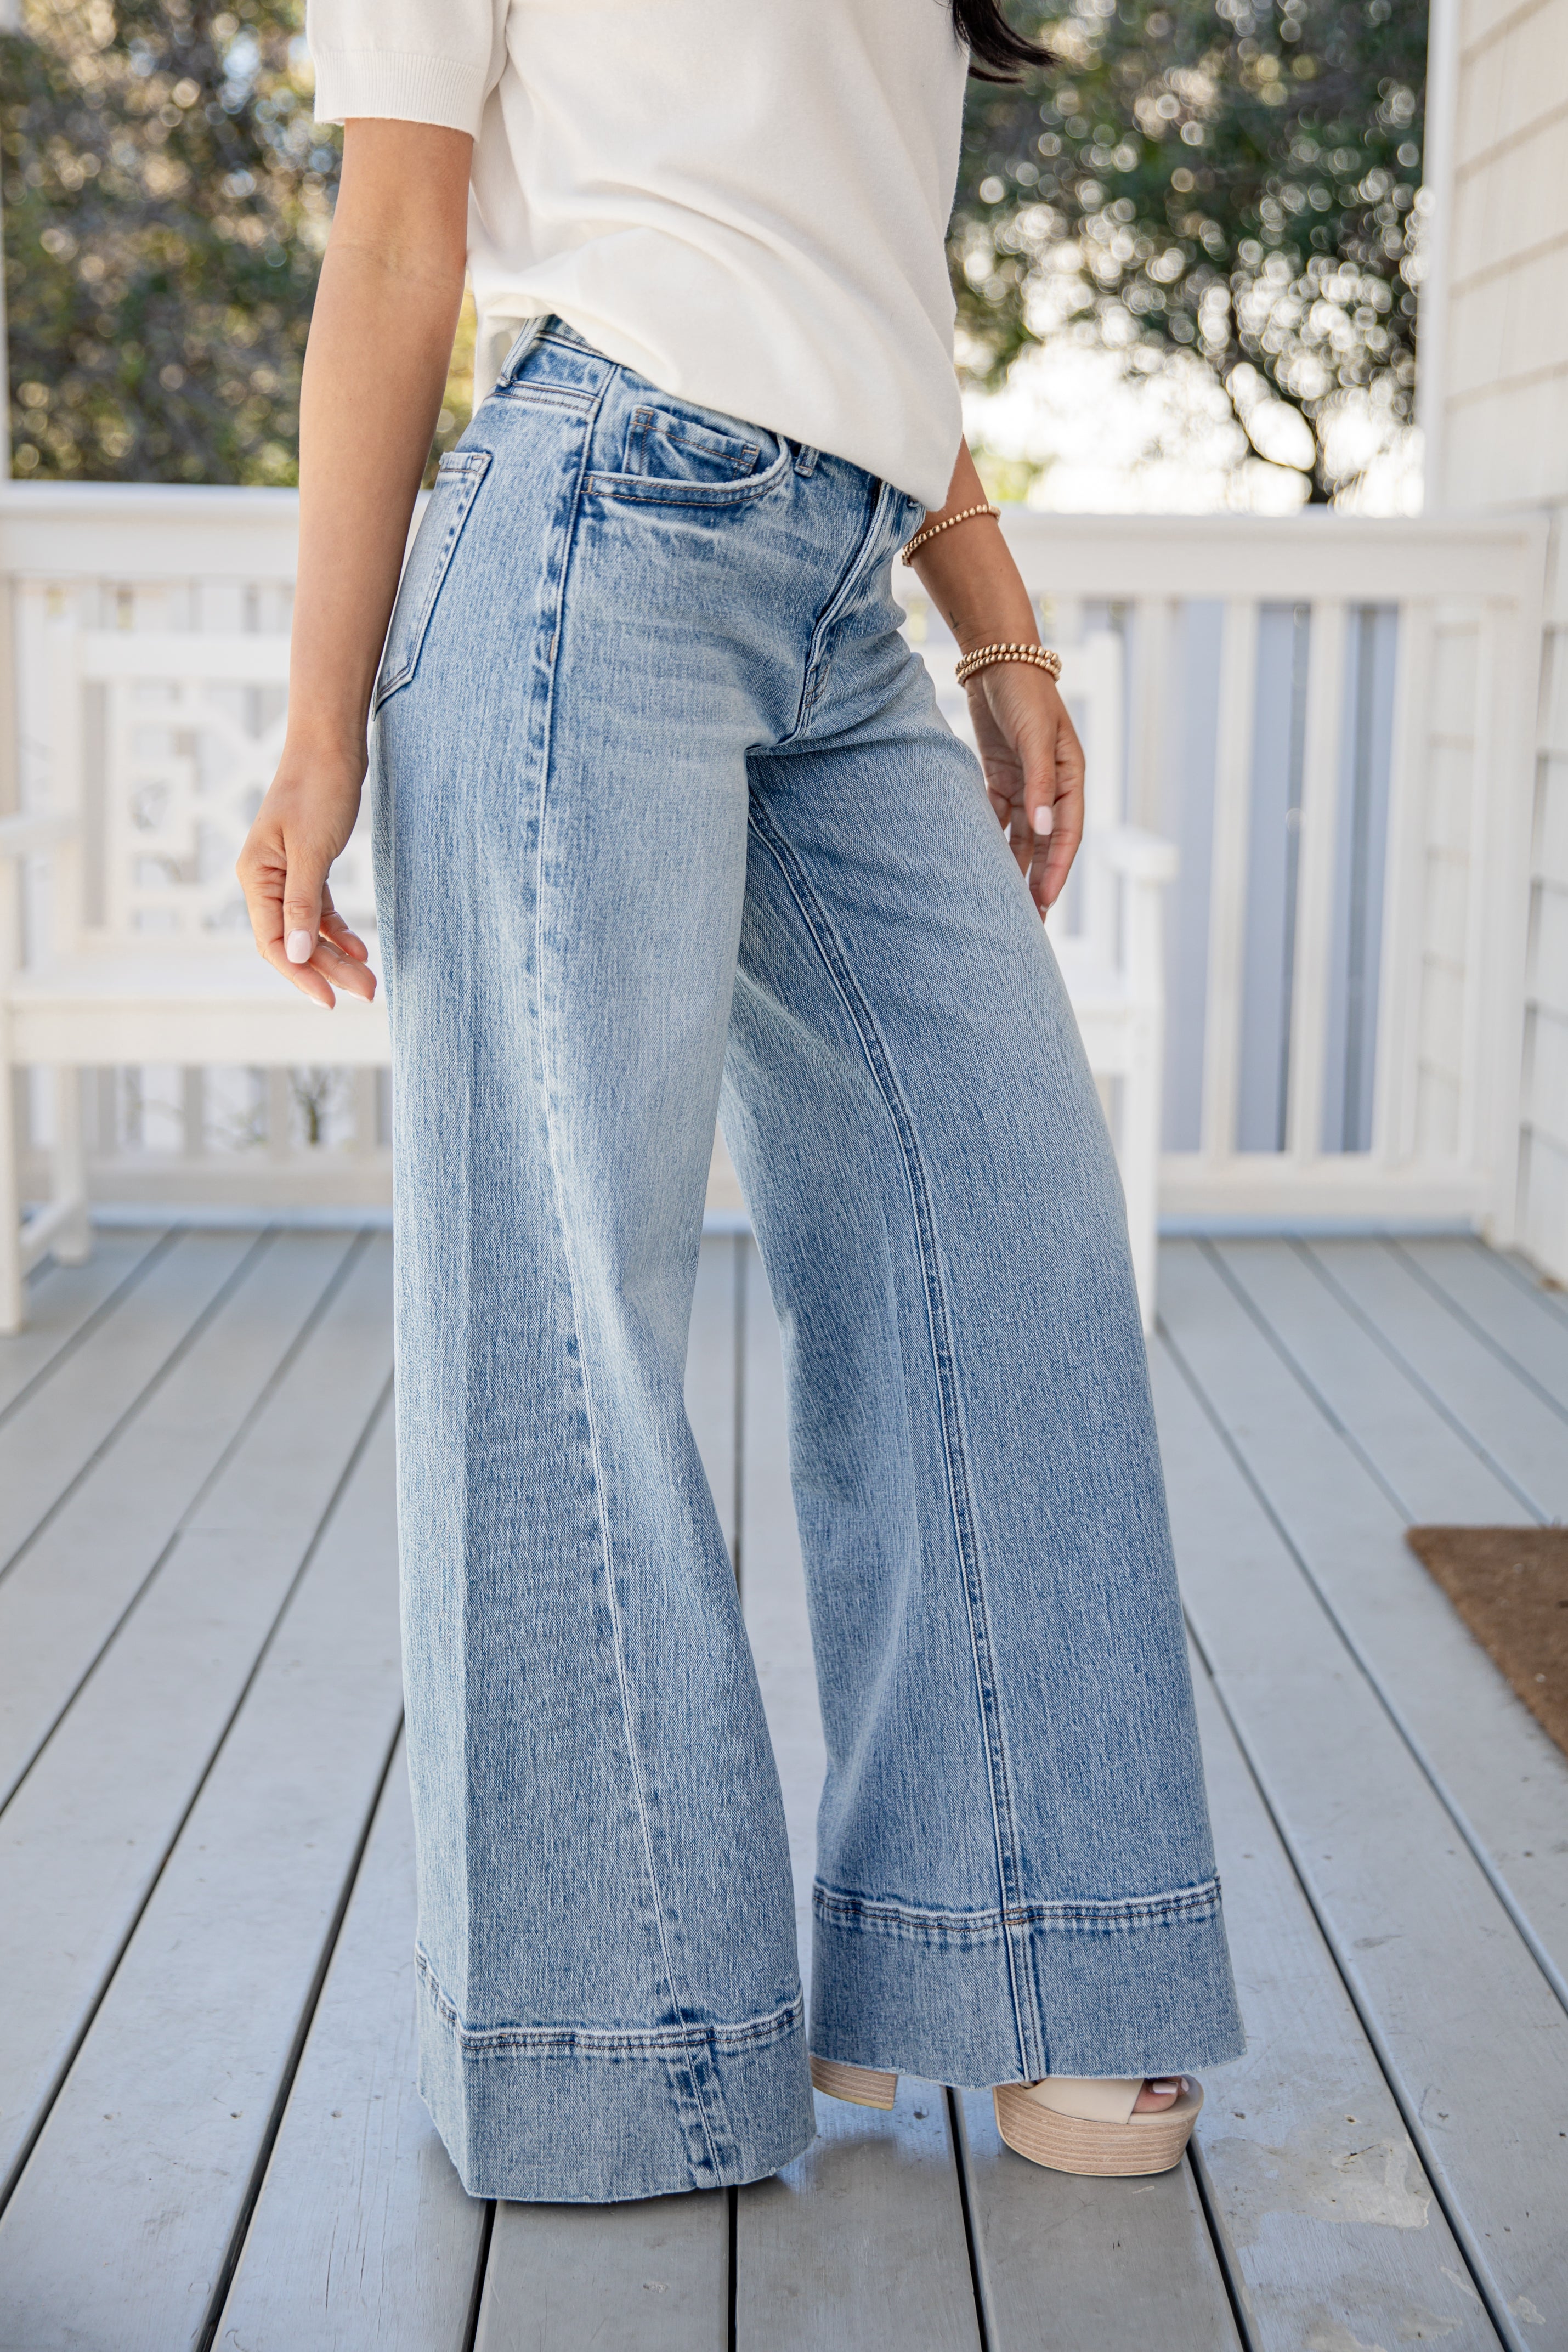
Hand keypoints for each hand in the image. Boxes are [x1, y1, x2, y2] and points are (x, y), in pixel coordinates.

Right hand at [236, 742, 377, 1008]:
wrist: (331, 747)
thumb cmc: (319, 789)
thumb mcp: (312, 850)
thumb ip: (303, 903)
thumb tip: (297, 953)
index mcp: (256, 876)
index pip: (274, 941)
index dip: (300, 974)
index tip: (330, 999)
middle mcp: (265, 879)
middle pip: (294, 941)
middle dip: (328, 970)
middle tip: (368, 992)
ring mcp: (285, 875)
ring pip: (308, 930)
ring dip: (336, 955)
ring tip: (369, 979)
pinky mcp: (308, 867)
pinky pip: (319, 910)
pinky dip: (338, 931)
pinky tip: (360, 948)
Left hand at [966, 662, 1084, 915]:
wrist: (996, 660)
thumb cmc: (1023, 694)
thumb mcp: (1035, 738)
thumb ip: (1039, 784)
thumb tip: (1043, 831)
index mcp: (1069, 777)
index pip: (1067, 832)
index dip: (1057, 867)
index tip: (1046, 899)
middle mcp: (1050, 785)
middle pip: (1046, 842)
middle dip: (1039, 879)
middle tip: (1030, 920)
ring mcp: (1025, 783)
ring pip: (1022, 836)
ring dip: (1016, 867)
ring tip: (1007, 903)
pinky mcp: (1002, 777)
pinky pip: (999, 818)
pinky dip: (992, 840)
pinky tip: (982, 866)